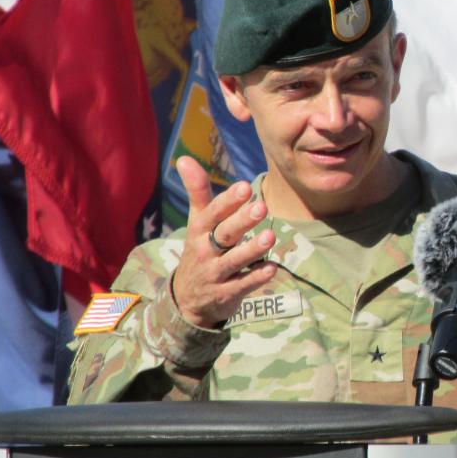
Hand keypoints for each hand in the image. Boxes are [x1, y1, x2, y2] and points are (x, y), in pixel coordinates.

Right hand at [171, 156, 276, 327]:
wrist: (186, 299)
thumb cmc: (199, 250)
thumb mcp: (197, 222)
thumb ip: (197, 192)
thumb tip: (184, 158)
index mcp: (198, 231)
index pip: (211, 213)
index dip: (227, 201)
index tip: (246, 187)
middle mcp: (205, 252)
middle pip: (224, 235)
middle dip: (242, 221)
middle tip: (262, 207)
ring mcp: (215, 274)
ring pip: (234, 261)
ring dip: (252, 249)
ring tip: (271, 236)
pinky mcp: (226, 294)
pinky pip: (242, 286)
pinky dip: (256, 277)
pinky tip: (272, 268)